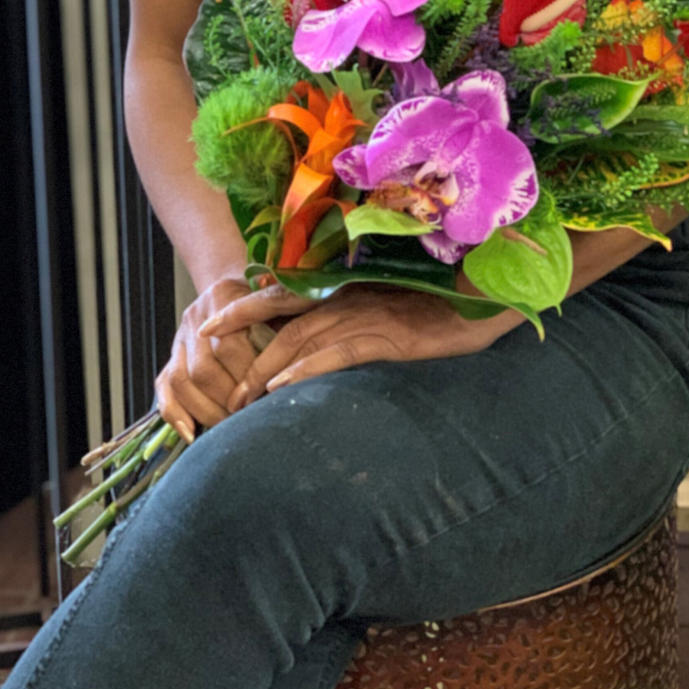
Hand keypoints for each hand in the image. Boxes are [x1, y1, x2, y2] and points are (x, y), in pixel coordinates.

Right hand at [155, 274, 268, 437]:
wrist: (238, 289)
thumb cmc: (267, 302)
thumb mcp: (279, 306)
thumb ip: (283, 331)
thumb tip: (291, 373)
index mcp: (223, 296)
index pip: (230, 346)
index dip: (248, 376)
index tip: (268, 396)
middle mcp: (195, 316)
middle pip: (203, 368)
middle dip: (227, 400)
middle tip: (250, 419)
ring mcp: (179, 337)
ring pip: (181, 381)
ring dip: (206, 410)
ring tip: (229, 427)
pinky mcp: (171, 356)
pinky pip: (164, 387)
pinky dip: (175, 414)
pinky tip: (192, 433)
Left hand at [199, 284, 521, 410]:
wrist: (482, 299)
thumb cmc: (434, 305)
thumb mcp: (383, 308)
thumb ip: (346, 317)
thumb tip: (308, 343)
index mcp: (344, 287)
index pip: (281, 293)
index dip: (242, 307)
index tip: (206, 325)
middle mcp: (349, 297)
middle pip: (282, 318)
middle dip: (244, 348)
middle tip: (218, 385)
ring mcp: (368, 314)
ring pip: (302, 338)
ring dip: (266, 369)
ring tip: (241, 400)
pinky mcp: (390, 337)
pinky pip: (338, 353)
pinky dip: (306, 369)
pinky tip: (284, 389)